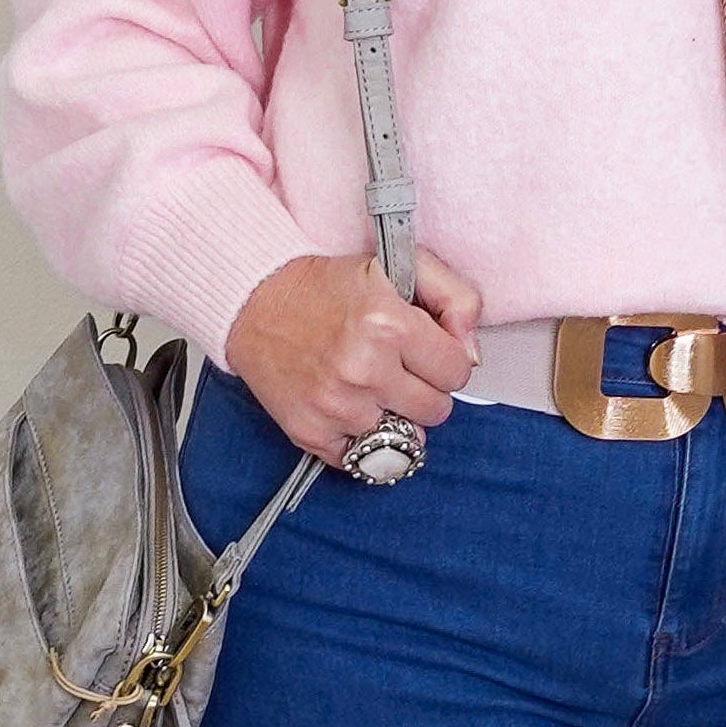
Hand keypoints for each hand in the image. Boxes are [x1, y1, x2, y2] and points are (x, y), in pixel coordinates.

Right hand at [224, 246, 485, 463]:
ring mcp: (337, 407)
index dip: (446, 359)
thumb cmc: (325, 286)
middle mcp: (364, 370)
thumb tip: (472, 353)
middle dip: (425, 389)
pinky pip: (365, 459)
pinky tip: (350, 408)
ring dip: (395, 417)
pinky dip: (364, 439)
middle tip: (398, 368)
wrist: (253, 302)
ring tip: (371, 388)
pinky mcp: (312, 433)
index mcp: (389, 324)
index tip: (426, 350)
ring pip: (406, 440)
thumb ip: (455, 298)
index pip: (458, 371)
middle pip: (437, 410)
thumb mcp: (398, 267)